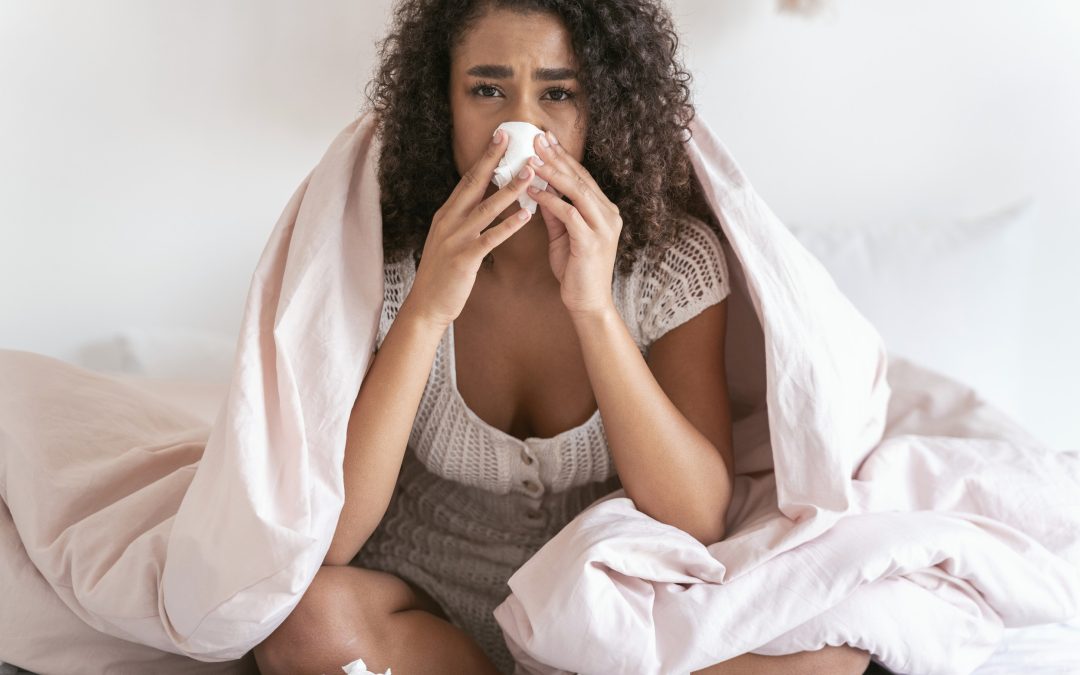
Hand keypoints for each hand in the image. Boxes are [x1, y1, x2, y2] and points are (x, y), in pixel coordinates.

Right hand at [404, 129, 535, 329]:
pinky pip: (491, 238)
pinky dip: (509, 225)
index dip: (484, 157)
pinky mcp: (464, 258)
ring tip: (530, 173)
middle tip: (514, 140)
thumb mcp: (447, 239)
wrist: (426, 305)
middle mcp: (449, 221)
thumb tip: (480, 201)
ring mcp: (456, 238)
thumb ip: (462, 220)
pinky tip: (525, 214)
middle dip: (494, 160)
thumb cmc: (442, 274)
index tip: (500, 137)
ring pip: (486, 208)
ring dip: (510, 188)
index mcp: (446, 214)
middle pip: (474, 184)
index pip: (467, 179)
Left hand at [526, 131, 622, 317]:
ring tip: (531, 158)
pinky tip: (532, 191)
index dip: (563, 157)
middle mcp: (609, 214)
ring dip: (552, 173)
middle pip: (580, 178)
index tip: (545, 139)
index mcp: (605, 211)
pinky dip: (549, 200)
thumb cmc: (576, 270)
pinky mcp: (592, 241)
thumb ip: (555, 211)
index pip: (582, 177)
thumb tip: (540, 187)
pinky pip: (568, 213)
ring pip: (576, 191)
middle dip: (557, 156)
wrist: (588, 303)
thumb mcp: (563, 234)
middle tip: (536, 138)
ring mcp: (603, 227)